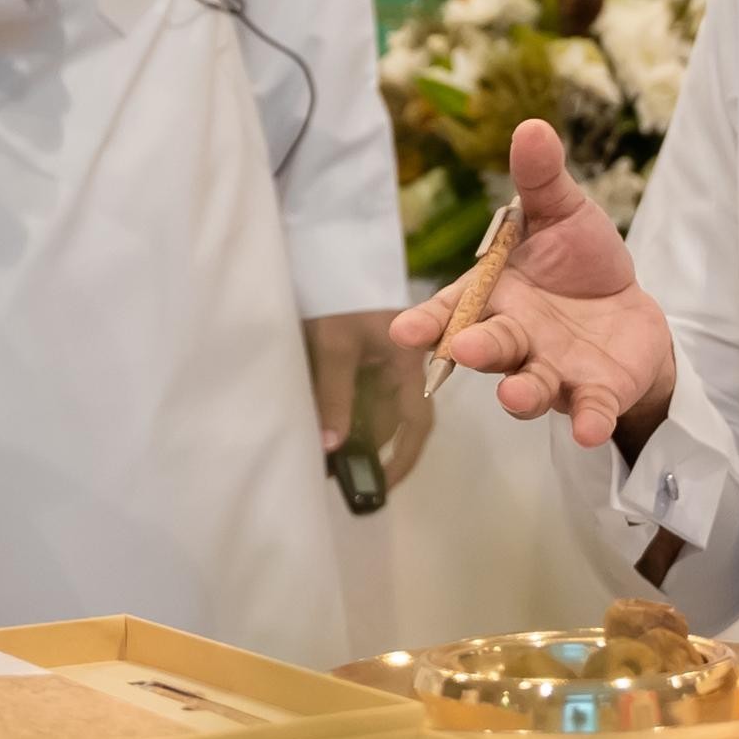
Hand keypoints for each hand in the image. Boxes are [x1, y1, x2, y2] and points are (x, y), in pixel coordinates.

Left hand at [305, 308, 434, 487]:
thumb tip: (332, 449)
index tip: (380, 486)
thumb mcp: (332, 345)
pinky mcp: (363, 357)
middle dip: (366, 451)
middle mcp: (402, 366)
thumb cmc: (335, 295)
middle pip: (391, 421)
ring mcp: (382, 362)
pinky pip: (359, 396)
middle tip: (334, 477)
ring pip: (373, 410)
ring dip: (352, 435)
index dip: (401, 458)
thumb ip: (334, 397)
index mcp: (408, 361)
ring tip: (321, 459)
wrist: (322, 251)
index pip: (416, 422)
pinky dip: (343, 415)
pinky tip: (321, 429)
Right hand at [387, 120, 676, 448]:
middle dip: (475, 348)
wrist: (630, 313)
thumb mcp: (564, 214)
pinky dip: (589, 419)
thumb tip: (531, 126)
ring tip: (514, 395)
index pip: (454, 308)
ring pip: (530, 385)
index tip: (404, 330)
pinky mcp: (594, 393)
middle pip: (489, 346)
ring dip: (520, 393)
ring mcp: (552, 370)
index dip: (428, 320)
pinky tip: (590, 428)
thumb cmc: (580, 263)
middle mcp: (516, 339)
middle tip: (460, 348)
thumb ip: (542, 181)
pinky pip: (588, 409)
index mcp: (496, 296)